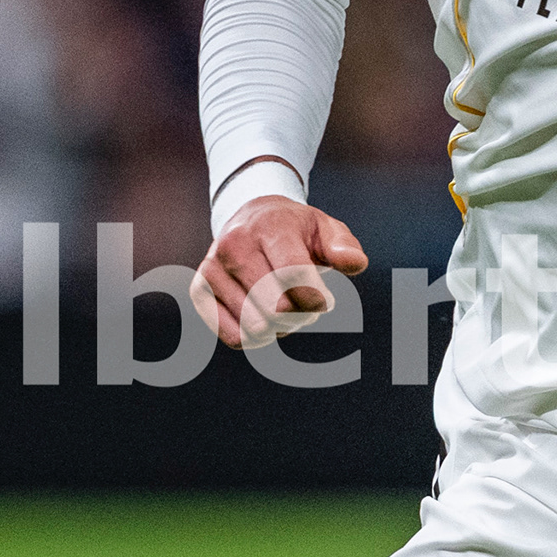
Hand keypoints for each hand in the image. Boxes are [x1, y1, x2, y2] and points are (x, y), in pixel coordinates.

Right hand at [191, 195, 368, 348]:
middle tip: (304, 304)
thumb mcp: (326, 229)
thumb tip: (356, 263)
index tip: (325, 300)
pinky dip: (256, 338)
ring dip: (280, 328)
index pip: (296, 278)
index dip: (318, 300)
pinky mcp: (200, 292)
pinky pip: (234, 337)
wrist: (250, 219)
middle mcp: (234, 245)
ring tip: (283, 308)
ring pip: (257, 327)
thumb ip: (345, 247)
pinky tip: (264, 319)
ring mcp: (212, 269)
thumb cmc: (296, 231)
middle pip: (278, 308)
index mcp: (269, 227)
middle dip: (301, 315)